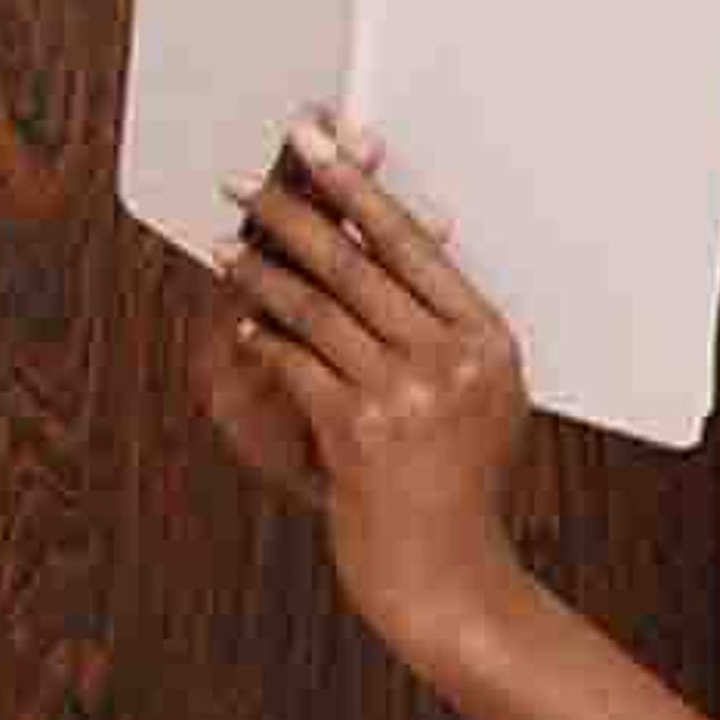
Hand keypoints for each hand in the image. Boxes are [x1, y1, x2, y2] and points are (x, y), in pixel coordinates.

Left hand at [215, 108, 535, 664]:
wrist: (448, 575)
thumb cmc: (456, 490)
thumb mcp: (481, 400)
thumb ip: (448, 330)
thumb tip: (416, 238)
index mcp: (492, 342)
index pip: (416, 243)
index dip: (359, 187)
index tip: (320, 144)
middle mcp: (456, 360)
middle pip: (360, 261)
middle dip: (295, 210)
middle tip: (249, 178)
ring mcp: (409, 394)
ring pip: (318, 305)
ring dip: (261, 268)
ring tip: (228, 241)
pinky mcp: (359, 429)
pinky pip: (295, 362)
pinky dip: (262, 337)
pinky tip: (242, 320)